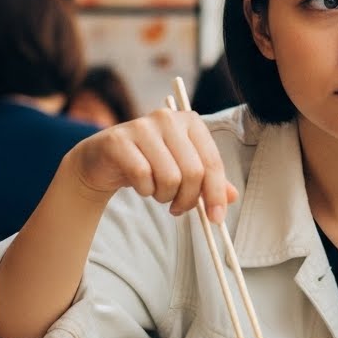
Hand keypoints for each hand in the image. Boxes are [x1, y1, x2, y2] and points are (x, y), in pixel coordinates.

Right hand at [67, 108, 237, 221]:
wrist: (104, 160)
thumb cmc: (149, 163)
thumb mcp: (182, 169)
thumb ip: (208, 181)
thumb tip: (233, 196)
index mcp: (190, 122)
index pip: (212, 162)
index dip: (216, 194)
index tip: (216, 219)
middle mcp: (168, 119)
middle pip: (193, 172)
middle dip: (188, 200)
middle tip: (178, 208)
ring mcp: (142, 127)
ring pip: (169, 178)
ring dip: (164, 196)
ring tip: (157, 192)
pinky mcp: (119, 140)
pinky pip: (143, 178)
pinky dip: (144, 190)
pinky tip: (141, 185)